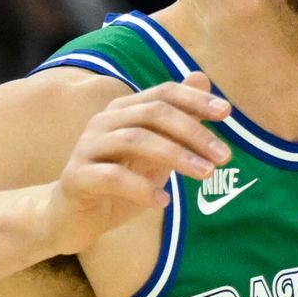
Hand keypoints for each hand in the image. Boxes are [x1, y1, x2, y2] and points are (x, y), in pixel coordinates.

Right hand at [48, 73, 231, 256]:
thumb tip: (202, 78)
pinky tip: (163, 202)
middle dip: (193, 132)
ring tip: (206, 174)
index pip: (163, 94)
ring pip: (135, 140)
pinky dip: (141, 188)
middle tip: (224, 155)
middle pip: (153, 113)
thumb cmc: (117, 183)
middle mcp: (104, 122)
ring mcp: (87, 148)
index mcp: (123, 112)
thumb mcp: (154, 154)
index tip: (227, 113)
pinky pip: (111, 177)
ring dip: (176, 156)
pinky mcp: (77, 177)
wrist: (70, 218)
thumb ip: (177, 122)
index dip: (195, 100)